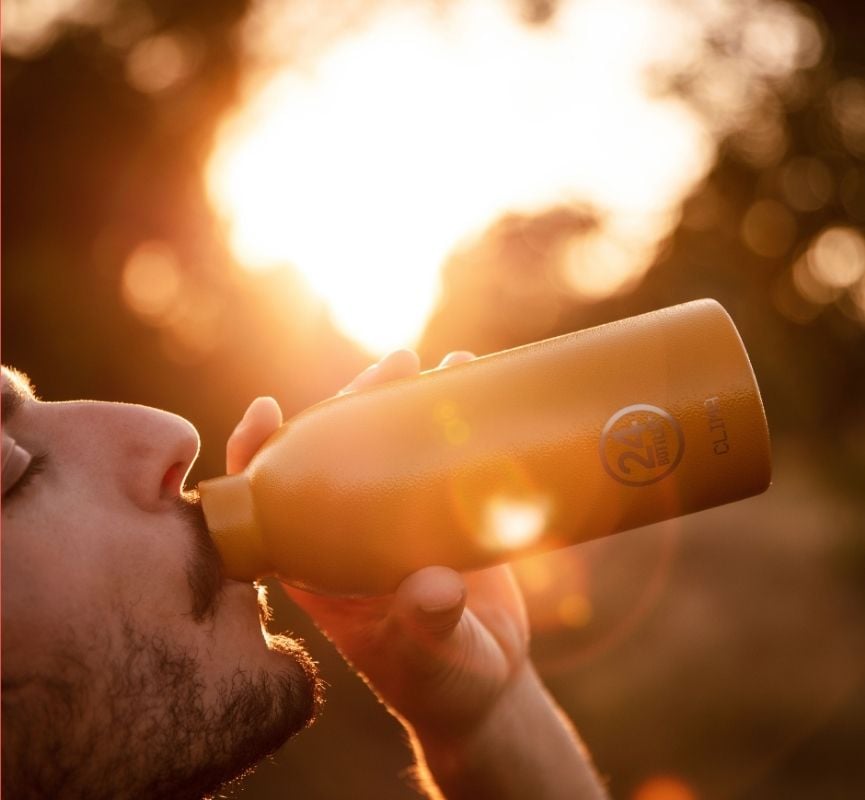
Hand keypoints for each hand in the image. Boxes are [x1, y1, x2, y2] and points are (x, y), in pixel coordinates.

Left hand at [225, 350, 530, 740]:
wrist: (488, 689)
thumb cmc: (442, 687)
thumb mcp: (429, 663)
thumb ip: (428, 629)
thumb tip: (434, 587)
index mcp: (318, 566)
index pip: (268, 502)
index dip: (257, 453)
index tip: (265, 409)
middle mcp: (350, 531)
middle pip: (336, 451)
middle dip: (354, 403)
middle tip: (395, 369)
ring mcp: (397, 518)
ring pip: (387, 443)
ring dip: (405, 399)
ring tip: (442, 364)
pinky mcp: (442, 513)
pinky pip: (439, 456)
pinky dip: (454, 419)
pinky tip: (474, 388)